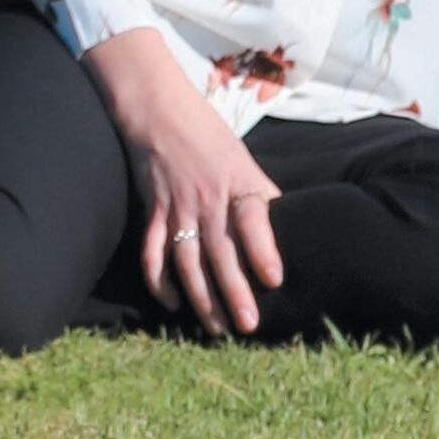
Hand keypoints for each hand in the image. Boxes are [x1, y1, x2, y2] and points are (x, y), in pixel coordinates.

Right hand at [84, 30, 287, 333]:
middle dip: (234, 292)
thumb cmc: (209, 136)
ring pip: (187, 261)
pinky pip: (152, 253)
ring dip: (201, 297)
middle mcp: (207, 198)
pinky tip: (173, 304)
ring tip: (217, 327)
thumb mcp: (244, 160)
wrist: (158, 111)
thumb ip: (260, 195)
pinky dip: (159, 281)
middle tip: (247, 324)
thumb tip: (285, 225)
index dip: (263, 250)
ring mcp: (176, 207)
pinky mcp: (152, 211)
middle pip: (220, 252)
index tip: (274, 279)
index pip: (252, 219)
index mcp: (237, 182)